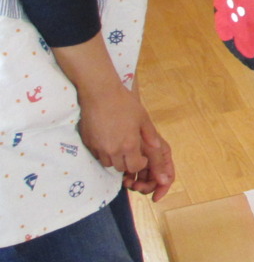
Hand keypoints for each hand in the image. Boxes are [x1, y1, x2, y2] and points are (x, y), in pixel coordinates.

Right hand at [77, 82, 174, 200]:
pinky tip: (107, 141)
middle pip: (120, 168)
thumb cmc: (125, 104)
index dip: (140, 164)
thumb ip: (150, 135)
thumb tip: (157, 147)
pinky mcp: (87, 143)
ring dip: (114, 159)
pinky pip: (96, 155)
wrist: (100, 94)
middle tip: (130, 151)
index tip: (141, 156)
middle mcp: (113, 150)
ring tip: (118, 146)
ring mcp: (98, 148)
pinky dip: (102, 152)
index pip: (134, 167)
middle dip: (127, 162)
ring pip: (107, 163)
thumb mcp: (143, 118)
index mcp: (129, 145)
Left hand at [123, 121, 174, 200]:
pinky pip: (132, 174)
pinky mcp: (129, 159)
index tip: (154, 198)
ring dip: (136, 184)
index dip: (163, 188)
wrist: (115, 114)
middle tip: (134, 187)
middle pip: (155, 180)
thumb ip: (158, 163)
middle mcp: (153, 157)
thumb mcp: (148, 145)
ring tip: (126, 182)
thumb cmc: (135, 128)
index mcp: (162, 153)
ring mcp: (142, 158)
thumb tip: (165, 181)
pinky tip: (122, 178)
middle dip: (146, 186)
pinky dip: (129, 179)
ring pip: (143, 179)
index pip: (168, 175)